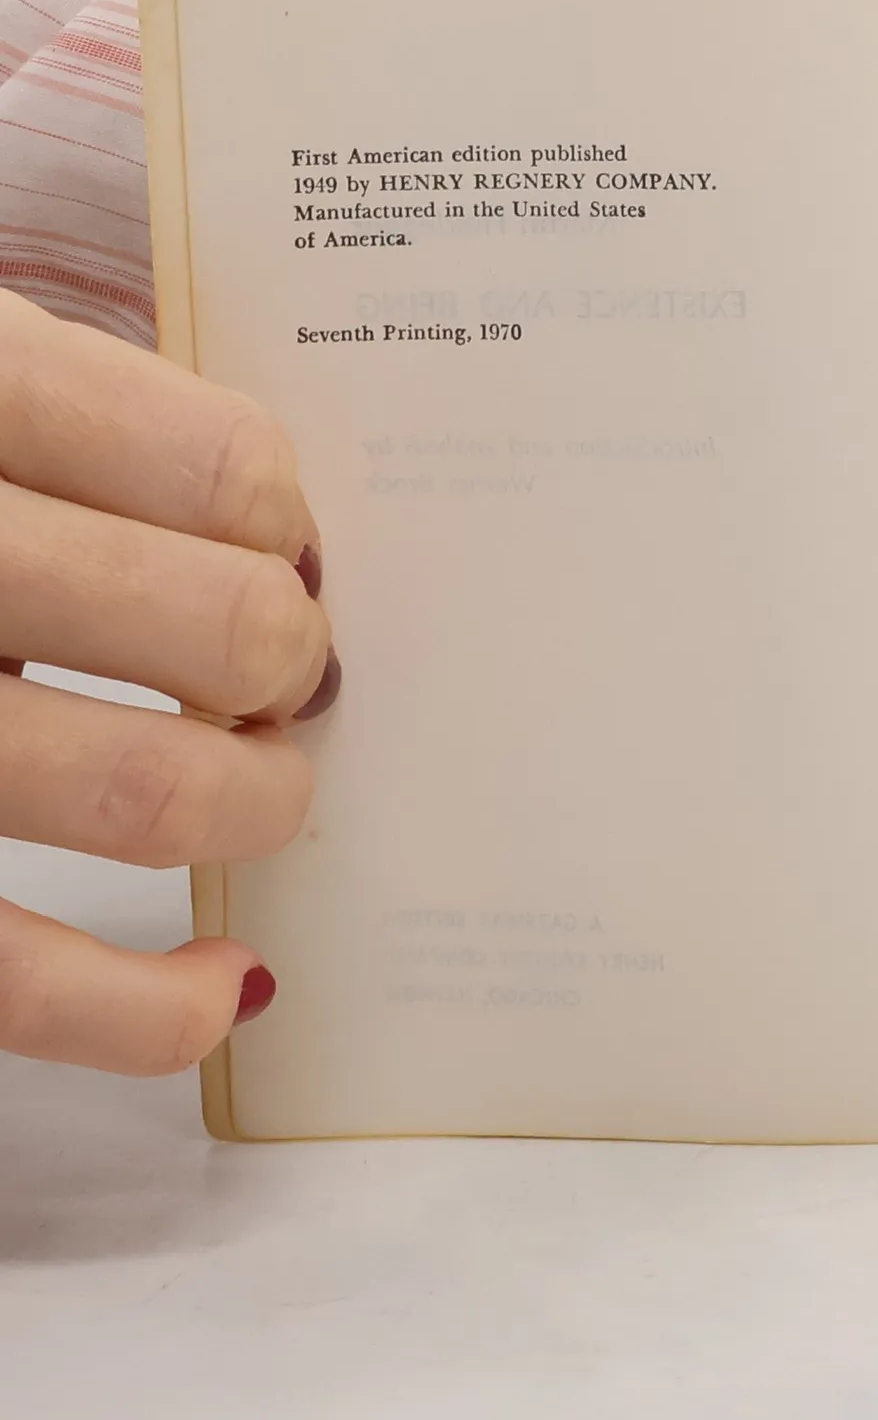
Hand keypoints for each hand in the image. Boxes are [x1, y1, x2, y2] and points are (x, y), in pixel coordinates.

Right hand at [0, 292, 333, 1073]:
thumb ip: (101, 429)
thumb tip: (284, 550)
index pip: (223, 471)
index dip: (284, 526)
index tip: (279, 551)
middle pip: (222, 627)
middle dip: (289, 662)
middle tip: (275, 673)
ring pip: (143, 794)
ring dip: (255, 802)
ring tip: (258, 788)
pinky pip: (14, 978)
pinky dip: (153, 1010)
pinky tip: (225, 982)